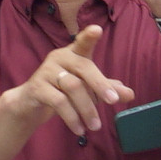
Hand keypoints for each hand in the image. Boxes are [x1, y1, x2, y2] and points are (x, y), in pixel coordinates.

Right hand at [20, 25, 129, 139]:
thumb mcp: (87, 89)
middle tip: (113, 101)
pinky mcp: (37, 87)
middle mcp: (59, 58)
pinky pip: (59, 102)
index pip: (82, 42)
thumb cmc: (63, 91)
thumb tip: (130, 94)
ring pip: (73, 87)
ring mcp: (46, 71)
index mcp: (74, 54)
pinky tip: (79, 130)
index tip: (97, 29)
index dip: (89, 36)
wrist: (29, 104)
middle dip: (100, 85)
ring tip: (96, 126)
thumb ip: (107, 89)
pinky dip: (72, 117)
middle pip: (84, 67)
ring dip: (87, 108)